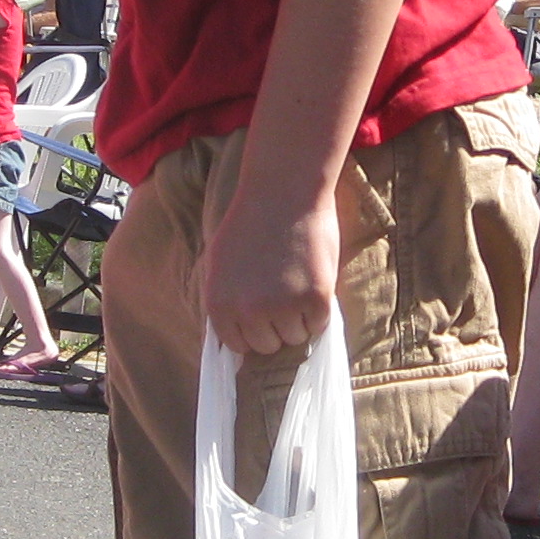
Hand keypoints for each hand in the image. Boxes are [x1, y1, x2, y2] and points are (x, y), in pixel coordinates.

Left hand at [200, 179, 338, 355]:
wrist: (283, 192)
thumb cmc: (250, 223)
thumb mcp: (219, 264)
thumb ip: (224, 302)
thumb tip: (235, 337)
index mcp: (220, 306)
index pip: (239, 345)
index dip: (253, 330)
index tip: (263, 313)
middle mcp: (248, 312)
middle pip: (268, 346)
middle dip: (277, 325)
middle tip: (283, 294)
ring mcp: (283, 307)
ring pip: (296, 337)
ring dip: (300, 317)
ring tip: (297, 282)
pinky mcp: (315, 298)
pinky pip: (319, 325)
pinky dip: (319, 309)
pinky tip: (312, 280)